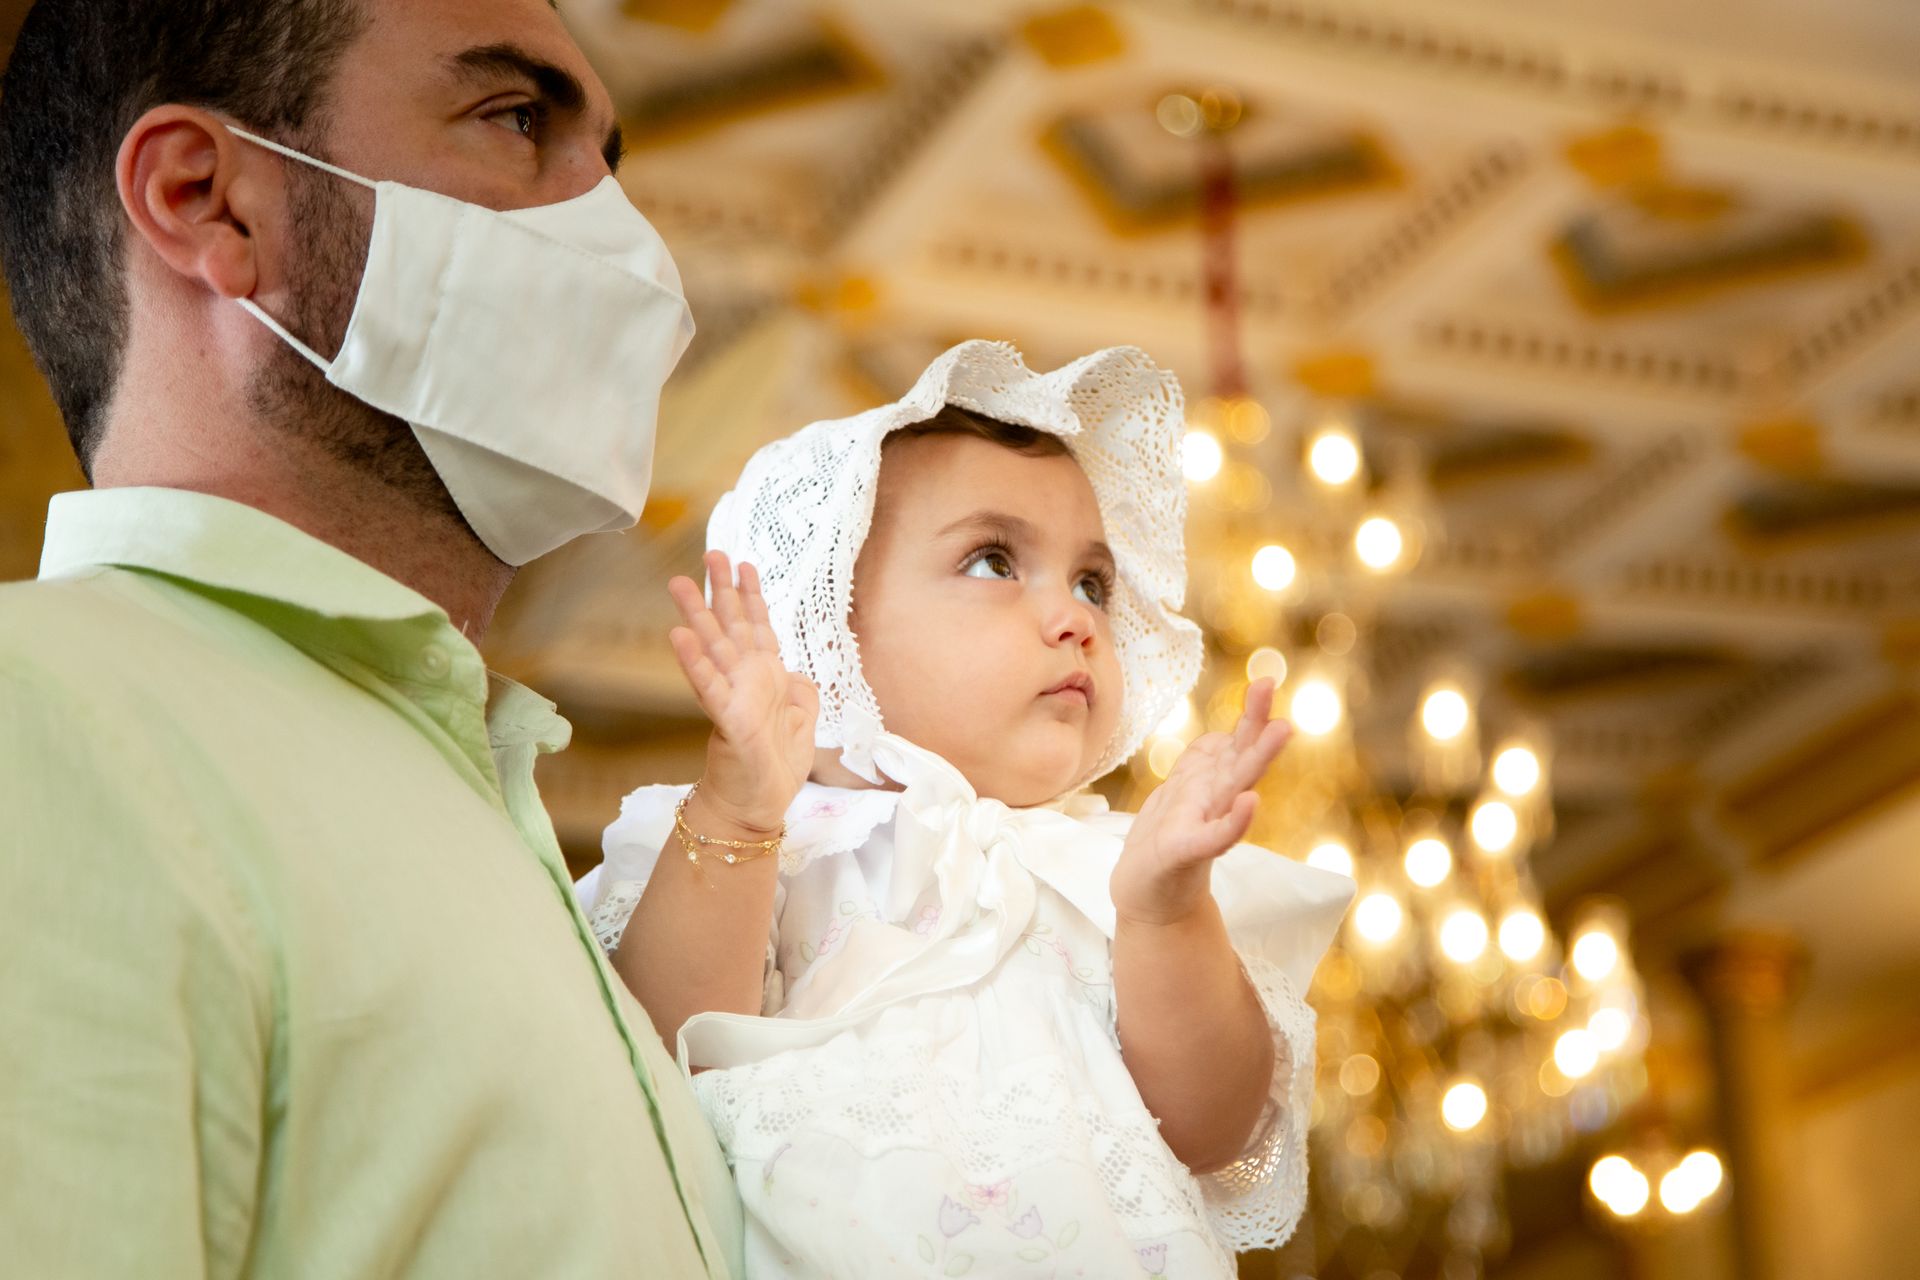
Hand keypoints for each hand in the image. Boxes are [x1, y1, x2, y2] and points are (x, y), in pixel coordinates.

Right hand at [667, 552, 819, 834]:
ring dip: (697, 614)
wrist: (759, 806)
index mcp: (766, 678)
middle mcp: (746, 680)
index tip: (745, 563)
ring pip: (713, 647)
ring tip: (679, 582)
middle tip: (710, 552)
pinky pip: (709, 687)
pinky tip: (680, 636)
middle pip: (731, 626)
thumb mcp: (804, 720)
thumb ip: (802, 691)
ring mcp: (733, 698)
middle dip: (721, 590)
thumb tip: (796, 670)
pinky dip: (695, 662)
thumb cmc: (777, 766)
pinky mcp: (728, 721)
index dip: (752, 596)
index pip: (757, 627)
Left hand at [1111, 679, 1291, 926]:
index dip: (1251, 714)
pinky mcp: (1184, 852)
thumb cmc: (1165, 842)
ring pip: (1232, 787)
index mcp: (1210, 784)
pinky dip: (1233, 822)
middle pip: (1241, 759)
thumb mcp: (1180, 793)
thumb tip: (1220, 736)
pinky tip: (1251, 802)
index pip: (1235, 744)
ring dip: (1256, 759)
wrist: (1145, 895)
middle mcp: (1212, 800)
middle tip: (1279, 696)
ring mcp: (1202, 824)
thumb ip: (1203, 767)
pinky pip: (1212, 836)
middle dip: (1259, 730)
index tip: (1266, 680)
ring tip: (1282, 731)